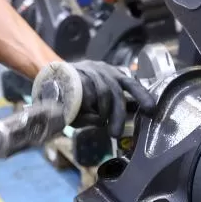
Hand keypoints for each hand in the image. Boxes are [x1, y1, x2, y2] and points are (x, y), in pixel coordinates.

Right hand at [33, 60, 156, 137]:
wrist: (49, 83)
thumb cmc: (76, 99)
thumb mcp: (96, 106)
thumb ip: (109, 112)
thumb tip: (120, 121)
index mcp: (112, 76)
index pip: (131, 84)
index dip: (142, 95)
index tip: (151, 109)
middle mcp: (102, 69)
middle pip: (116, 90)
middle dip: (118, 114)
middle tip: (115, 132)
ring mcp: (88, 68)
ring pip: (104, 91)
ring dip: (102, 110)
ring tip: (97, 120)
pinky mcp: (75, 71)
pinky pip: (86, 90)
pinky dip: (87, 105)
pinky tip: (84, 110)